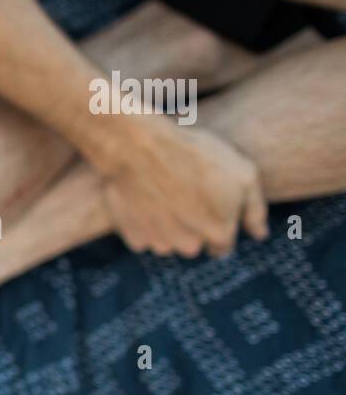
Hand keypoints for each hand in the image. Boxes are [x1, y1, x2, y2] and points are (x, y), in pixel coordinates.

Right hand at [100, 120, 268, 256]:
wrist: (140, 148)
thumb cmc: (194, 156)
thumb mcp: (242, 173)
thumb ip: (255, 209)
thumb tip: (259, 235)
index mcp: (220, 233)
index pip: (223, 245)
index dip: (218, 222)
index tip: (208, 204)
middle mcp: (190, 246)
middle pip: (194, 245)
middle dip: (192, 227)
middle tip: (185, 195)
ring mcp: (160, 242)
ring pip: (168, 242)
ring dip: (168, 226)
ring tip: (164, 193)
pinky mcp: (134, 237)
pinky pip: (143, 236)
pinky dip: (145, 223)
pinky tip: (145, 199)